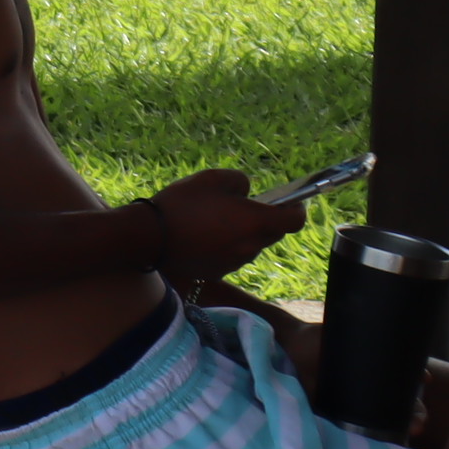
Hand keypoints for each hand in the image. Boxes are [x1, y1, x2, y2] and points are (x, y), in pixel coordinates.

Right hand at [150, 169, 303, 282]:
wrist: (150, 238)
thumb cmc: (182, 204)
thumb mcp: (211, 178)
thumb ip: (239, 181)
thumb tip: (247, 192)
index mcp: (255, 222)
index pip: (294, 220)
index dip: (297, 209)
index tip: (292, 202)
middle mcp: (252, 245)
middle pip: (273, 233)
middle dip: (266, 219)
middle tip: (244, 206)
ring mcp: (236, 261)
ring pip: (251, 244)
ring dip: (243, 233)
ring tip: (216, 220)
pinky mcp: (220, 271)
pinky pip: (232, 255)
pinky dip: (226, 245)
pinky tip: (203, 235)